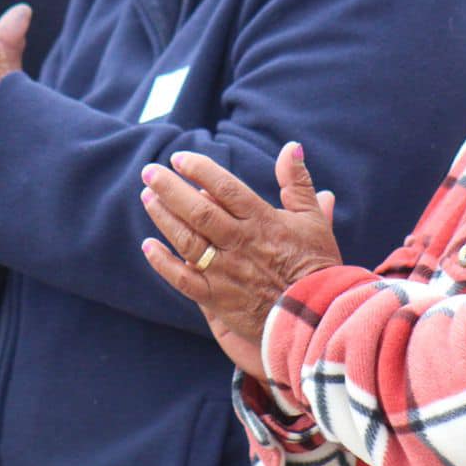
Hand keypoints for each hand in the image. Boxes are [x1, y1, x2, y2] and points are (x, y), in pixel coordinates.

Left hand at [139, 142, 340, 357]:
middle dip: (170, 188)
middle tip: (149, 172)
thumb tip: (292, 147)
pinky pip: (184, 280)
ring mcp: (227, 272)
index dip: (199, 169)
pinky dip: (163, 263)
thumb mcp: (313, 219)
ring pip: (187, 240)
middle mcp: (240, 243)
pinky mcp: (218, 299)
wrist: (318, 318)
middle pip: (199, 210)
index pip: (225, 188)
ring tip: (147, 197)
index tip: (178, 158)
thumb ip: (297, 182)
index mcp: (262, 221)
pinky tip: (148, 246)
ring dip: (164, 217)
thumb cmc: (316, 266)